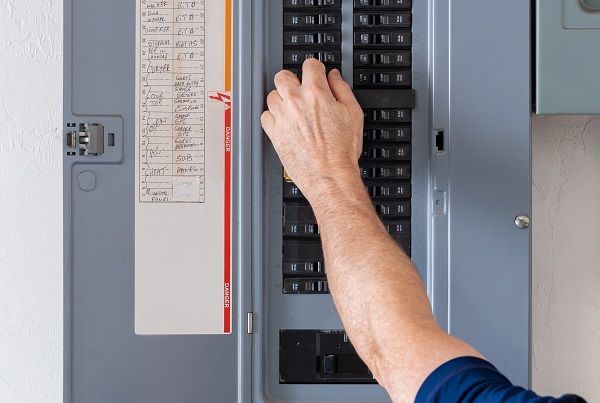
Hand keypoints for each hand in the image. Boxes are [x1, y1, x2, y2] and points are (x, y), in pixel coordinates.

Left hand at [261, 59, 363, 201]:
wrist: (329, 176)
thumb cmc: (341, 151)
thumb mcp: (354, 113)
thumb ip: (342, 89)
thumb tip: (334, 77)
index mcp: (316, 93)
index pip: (310, 65)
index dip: (315, 68)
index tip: (316, 74)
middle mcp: (295, 102)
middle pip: (282, 76)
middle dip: (292, 79)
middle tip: (299, 89)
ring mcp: (282, 117)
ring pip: (271, 95)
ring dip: (281, 99)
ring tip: (293, 109)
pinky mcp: (274, 133)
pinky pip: (265, 116)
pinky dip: (272, 116)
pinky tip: (284, 122)